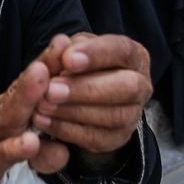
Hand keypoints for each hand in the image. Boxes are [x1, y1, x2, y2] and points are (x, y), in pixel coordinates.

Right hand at [0, 48, 71, 183]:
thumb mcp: (26, 155)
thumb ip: (47, 150)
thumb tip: (65, 149)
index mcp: (12, 111)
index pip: (32, 85)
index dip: (50, 63)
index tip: (70, 42)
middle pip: (20, 91)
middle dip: (41, 69)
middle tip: (61, 50)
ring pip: (7, 116)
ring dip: (25, 97)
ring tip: (43, 78)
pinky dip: (12, 150)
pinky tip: (29, 143)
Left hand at [32, 32, 151, 154]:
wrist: (82, 97)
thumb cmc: (79, 67)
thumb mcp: (69, 51)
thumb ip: (62, 50)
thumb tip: (59, 45)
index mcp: (133, 56)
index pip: (122, 50)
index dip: (96, 54)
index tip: (67, 59)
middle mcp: (141, 85)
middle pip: (126, 87)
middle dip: (85, 88)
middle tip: (52, 89)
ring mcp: (133, 114)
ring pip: (112, 116)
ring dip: (73, 111)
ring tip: (42, 105)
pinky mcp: (118, 138)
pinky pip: (97, 138)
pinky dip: (67, 130)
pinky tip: (44, 120)